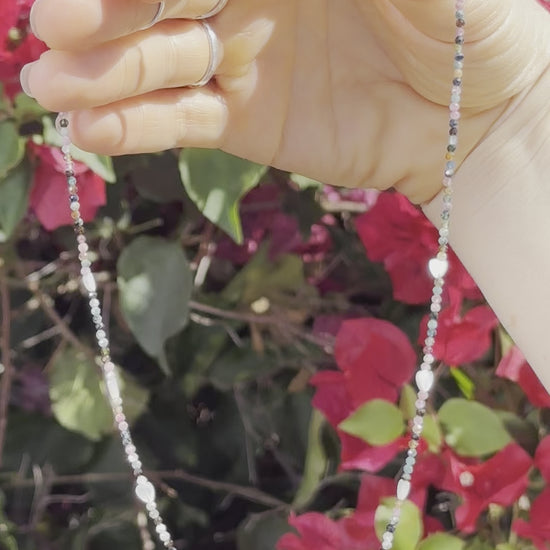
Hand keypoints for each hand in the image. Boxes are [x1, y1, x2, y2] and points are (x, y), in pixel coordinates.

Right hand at [23, 0, 549, 202]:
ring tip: (51, 90)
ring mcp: (238, 61)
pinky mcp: (243, 122)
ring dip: (102, 77)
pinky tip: (93, 132)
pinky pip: (182, 125)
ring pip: (157, 65)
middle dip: (104, 17)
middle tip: (50, 33)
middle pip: (156, 3)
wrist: (470, 111)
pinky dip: (138, 129)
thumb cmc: (462, 17)